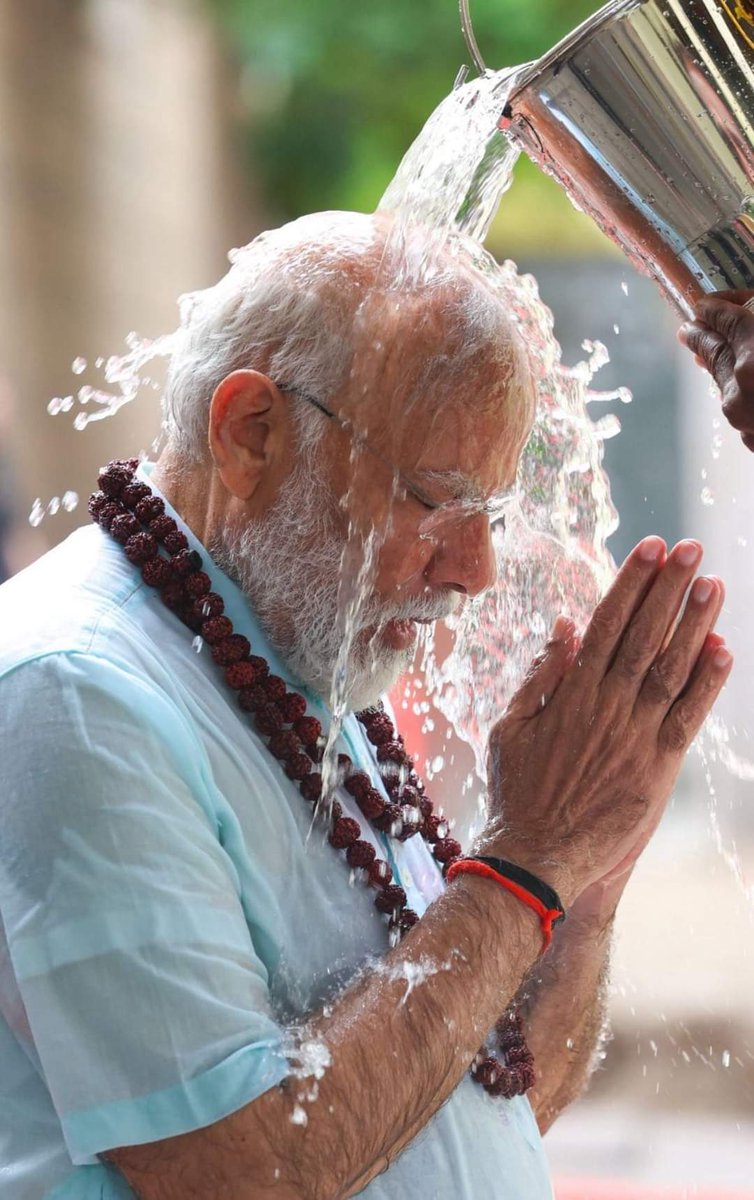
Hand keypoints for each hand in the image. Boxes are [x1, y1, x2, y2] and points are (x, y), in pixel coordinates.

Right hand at [481, 538, 731, 906]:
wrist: (536, 856)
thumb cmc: (517, 791)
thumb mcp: (511, 726)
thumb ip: (541, 675)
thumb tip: (565, 626)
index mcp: (570, 692)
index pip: (606, 623)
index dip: (631, 583)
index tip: (652, 549)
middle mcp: (606, 706)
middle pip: (643, 635)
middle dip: (669, 588)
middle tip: (691, 548)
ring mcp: (634, 736)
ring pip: (671, 668)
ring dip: (694, 623)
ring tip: (713, 583)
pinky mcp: (657, 768)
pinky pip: (687, 717)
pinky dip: (706, 683)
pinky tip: (723, 649)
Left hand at [678, 290, 753, 451]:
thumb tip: (741, 310)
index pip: (729, 321)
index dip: (717, 309)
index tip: (705, 304)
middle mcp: (746, 386)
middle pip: (716, 353)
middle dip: (701, 336)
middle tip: (688, 327)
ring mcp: (747, 418)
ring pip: (725, 383)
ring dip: (715, 365)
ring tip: (704, 353)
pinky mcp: (751, 440)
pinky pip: (740, 408)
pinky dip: (738, 393)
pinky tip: (737, 388)